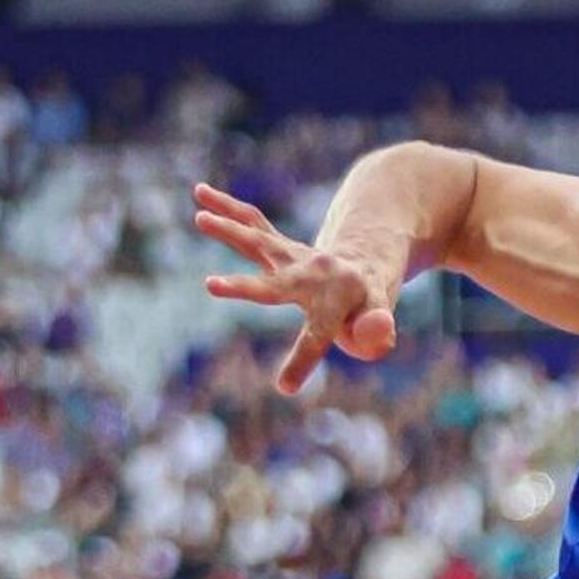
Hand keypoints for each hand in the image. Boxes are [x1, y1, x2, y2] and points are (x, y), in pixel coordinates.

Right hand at [192, 181, 402, 392]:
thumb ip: (377, 332)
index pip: (318, 337)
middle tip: (211, 286)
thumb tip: (378, 332)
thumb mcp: (379, 324)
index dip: (302, 362)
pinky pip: (252, 224)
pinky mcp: (278, 246)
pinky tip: (200, 193)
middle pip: (275, 286)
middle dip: (245, 289)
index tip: (285, 385)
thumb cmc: (367, 310)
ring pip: (259, 241)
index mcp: (338, 303)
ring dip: (228, 231)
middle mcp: (313, 275)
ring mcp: (294, 257)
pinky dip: (226, 207)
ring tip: (200, 218)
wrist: (367, 264)